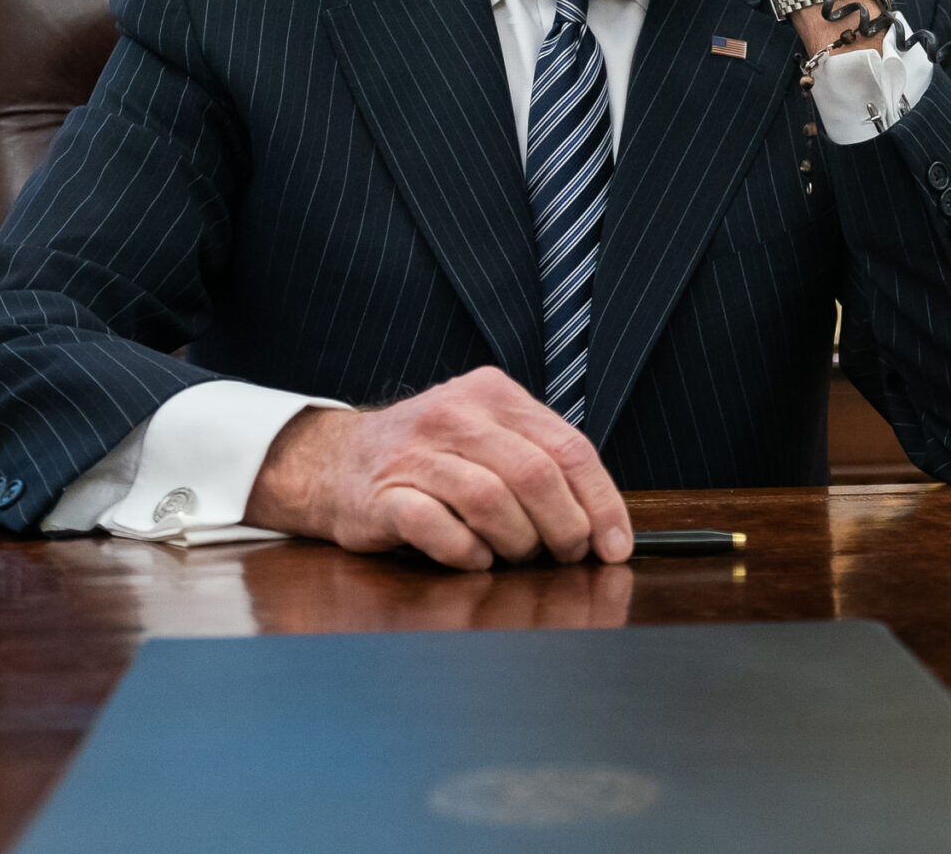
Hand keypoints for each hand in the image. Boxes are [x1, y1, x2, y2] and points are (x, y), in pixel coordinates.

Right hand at [244, 367, 634, 570]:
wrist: (336, 461)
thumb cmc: (428, 457)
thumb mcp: (487, 436)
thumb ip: (540, 462)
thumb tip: (603, 526)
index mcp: (492, 393)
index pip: (569, 447)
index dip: (601, 503)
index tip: (614, 547)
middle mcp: (454, 413)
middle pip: (536, 474)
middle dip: (564, 528)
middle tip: (565, 556)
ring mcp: (415, 453)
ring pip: (490, 499)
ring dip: (516, 542)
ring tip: (514, 555)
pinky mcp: (382, 496)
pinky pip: (437, 527)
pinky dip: (466, 552)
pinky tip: (473, 557)